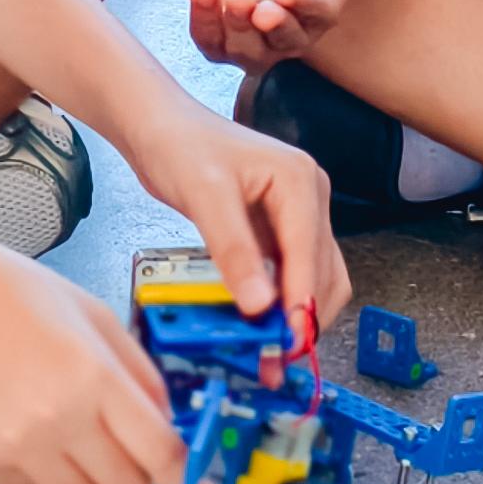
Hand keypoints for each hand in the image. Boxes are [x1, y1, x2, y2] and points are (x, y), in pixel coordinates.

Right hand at [0, 232, 187, 483]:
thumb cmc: (19, 292)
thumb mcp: (96, 316)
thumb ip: (139, 374)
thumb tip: (168, 427)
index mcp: (95, 377)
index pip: (160, 453)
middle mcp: (58, 419)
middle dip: (133, 471)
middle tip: (114, 439)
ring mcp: (16, 446)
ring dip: (87, 480)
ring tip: (63, 432)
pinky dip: (39, 476)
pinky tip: (22, 429)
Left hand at [117, 93, 348, 344]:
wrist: (158, 126)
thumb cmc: (180, 145)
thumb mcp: (204, 195)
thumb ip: (234, 249)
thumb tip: (261, 305)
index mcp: (299, 181)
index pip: (310, 253)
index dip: (303, 302)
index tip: (289, 343)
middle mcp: (308, 197)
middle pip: (323, 271)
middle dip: (304, 316)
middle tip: (275, 357)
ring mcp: (296, 215)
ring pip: (313, 278)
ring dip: (296, 315)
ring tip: (268, 351)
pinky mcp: (276, 230)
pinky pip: (287, 274)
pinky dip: (279, 303)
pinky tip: (258, 325)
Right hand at [121, 0, 366, 68]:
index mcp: (224, 28)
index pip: (210, 40)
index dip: (205, 21)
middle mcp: (260, 38)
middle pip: (247, 50)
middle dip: (239, 27)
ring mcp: (297, 26)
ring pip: (285, 42)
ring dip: (274, 27)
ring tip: (262, 7)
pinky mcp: (328, 5)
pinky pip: (319, 14)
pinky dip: (307, 6)